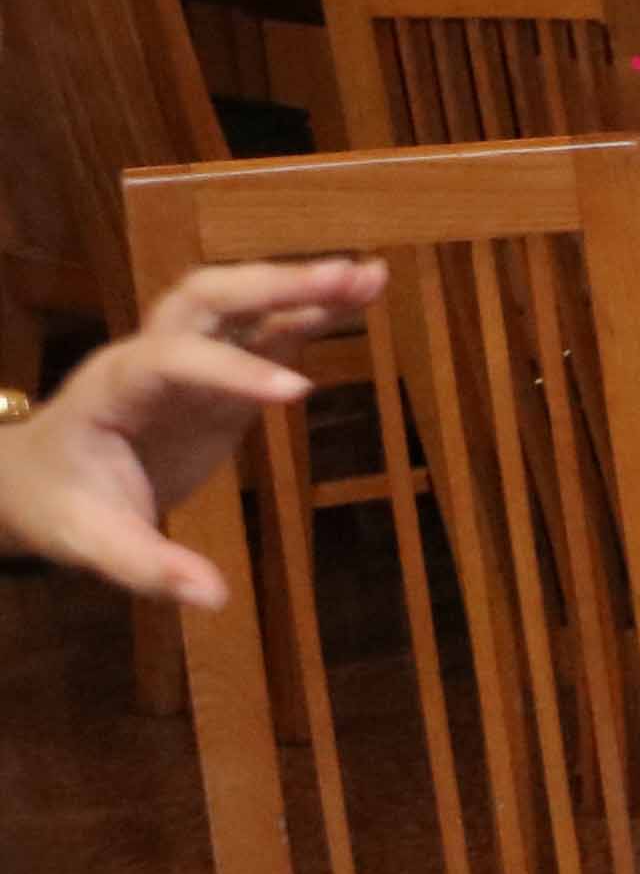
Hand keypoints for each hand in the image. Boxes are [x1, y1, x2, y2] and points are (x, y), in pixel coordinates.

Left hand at [0, 256, 377, 611]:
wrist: (36, 480)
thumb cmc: (59, 506)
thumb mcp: (91, 543)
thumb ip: (147, 566)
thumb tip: (213, 598)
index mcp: (112, 389)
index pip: (172, 362)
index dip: (232, 373)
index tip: (299, 396)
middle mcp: (148, 357)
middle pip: (206, 298)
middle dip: (272, 285)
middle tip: (341, 278)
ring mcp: (185, 362)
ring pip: (238, 303)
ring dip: (300, 287)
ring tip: (370, 275)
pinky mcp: (215, 378)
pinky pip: (262, 334)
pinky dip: (309, 314)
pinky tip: (358, 301)